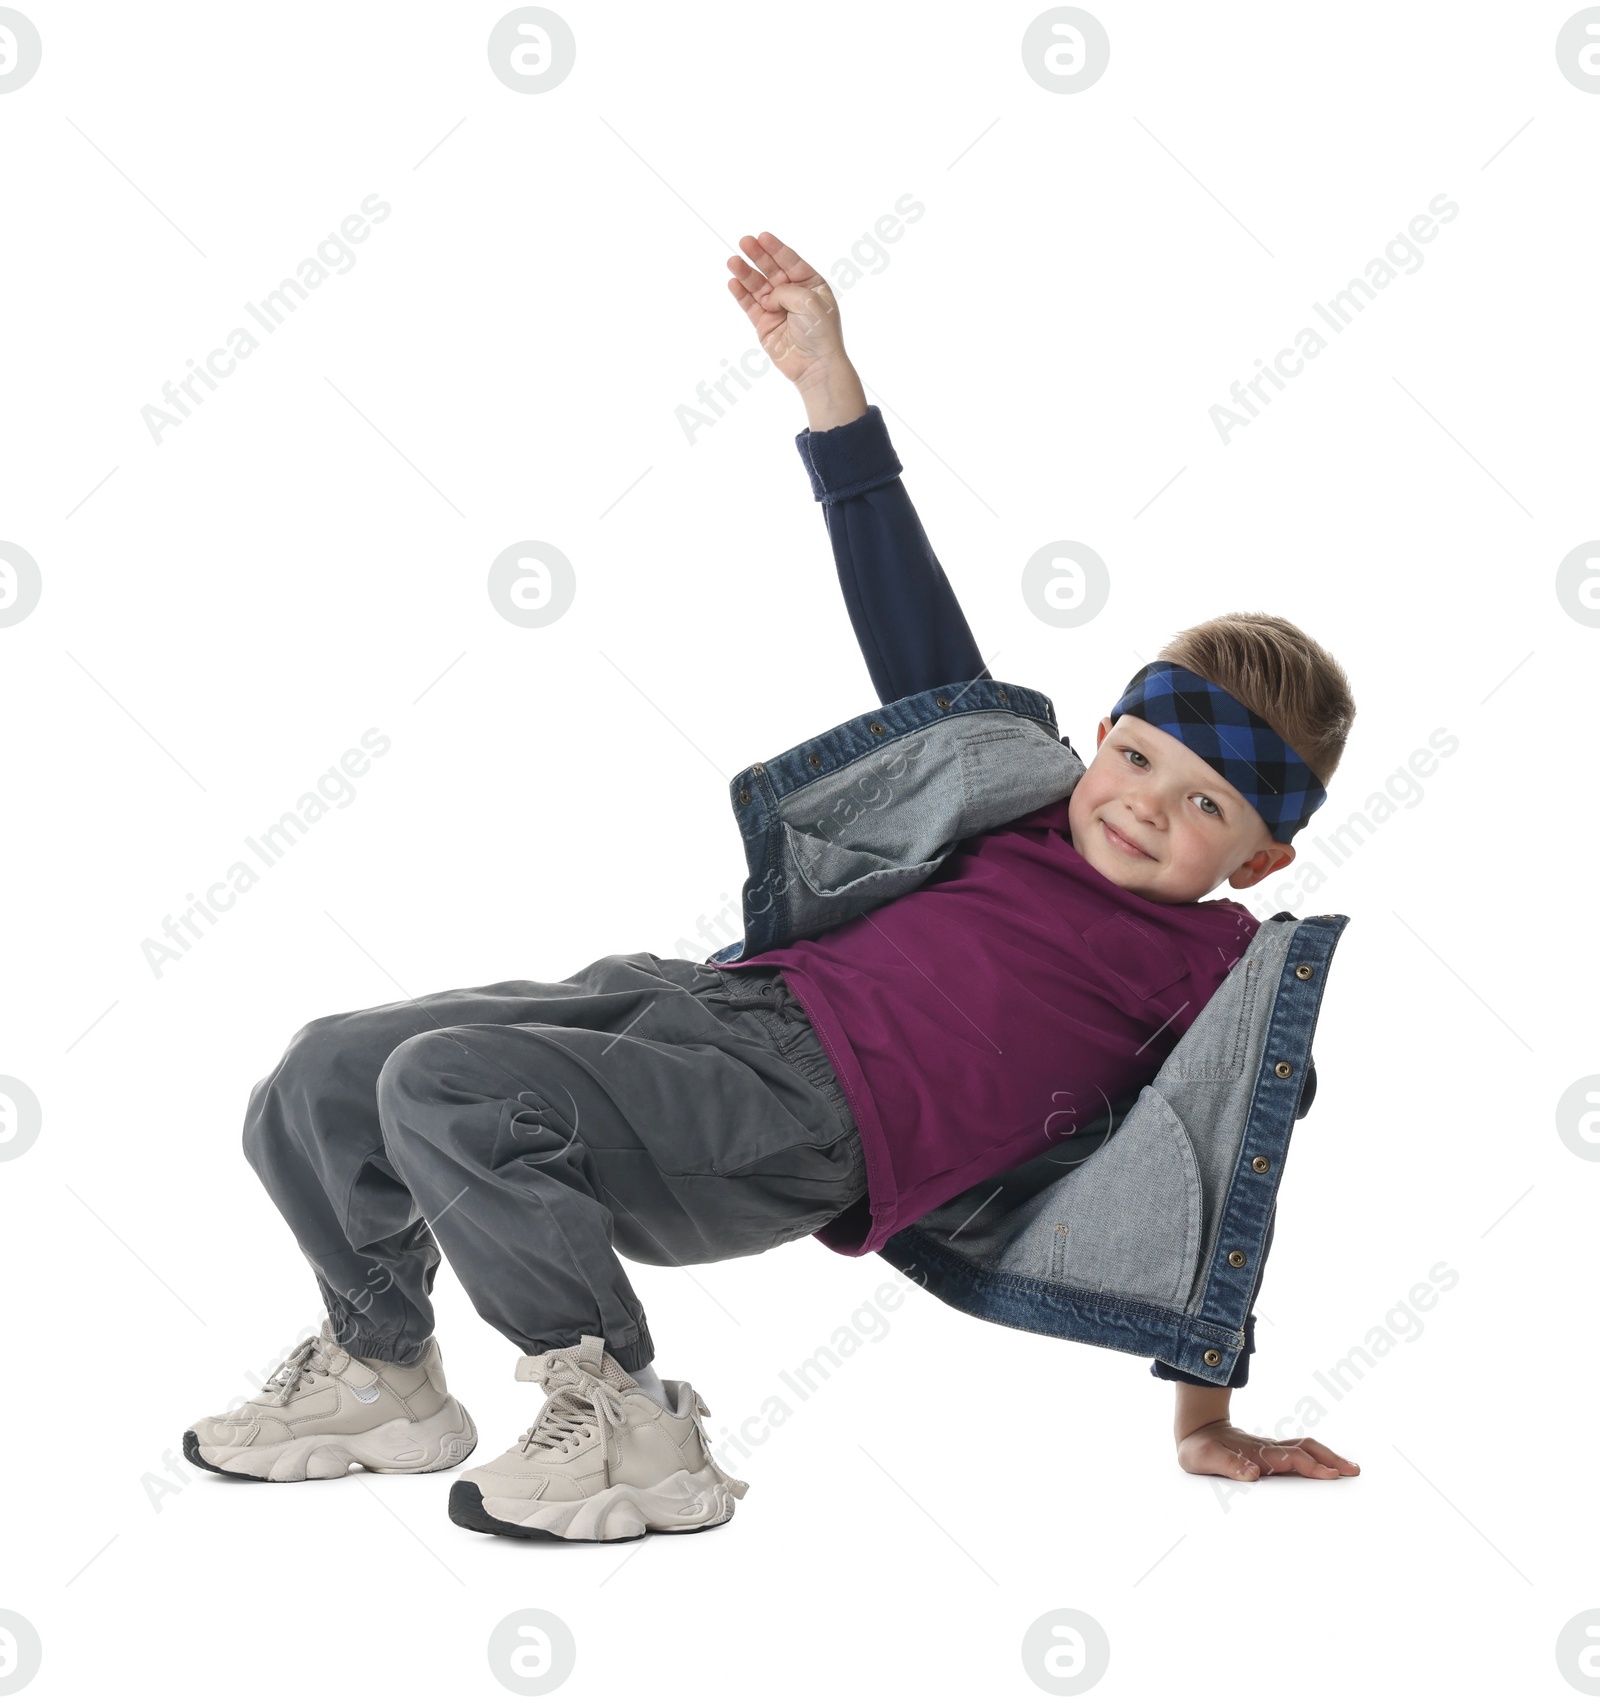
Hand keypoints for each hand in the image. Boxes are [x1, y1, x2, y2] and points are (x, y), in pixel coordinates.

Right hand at [726, 231, 849, 387]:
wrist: (815, 366)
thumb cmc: (820, 333)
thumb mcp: (808, 301)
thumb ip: (786, 290)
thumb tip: (768, 296)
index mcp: (811, 285)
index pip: (791, 262)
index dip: (776, 249)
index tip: (762, 236)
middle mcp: (793, 295)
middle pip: (772, 270)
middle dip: (758, 256)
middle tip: (744, 242)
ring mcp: (777, 309)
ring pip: (758, 287)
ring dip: (745, 273)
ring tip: (733, 261)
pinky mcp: (764, 324)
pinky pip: (750, 305)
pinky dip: (741, 294)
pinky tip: (733, 282)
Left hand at [1177, 1418, 1359, 1480]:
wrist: (1196, 1431)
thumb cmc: (1200, 1448)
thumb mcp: (1205, 1458)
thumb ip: (1228, 1465)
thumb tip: (1253, 1474)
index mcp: (1257, 1452)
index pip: (1290, 1458)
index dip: (1310, 1466)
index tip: (1330, 1475)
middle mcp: (1268, 1449)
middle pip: (1305, 1450)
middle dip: (1330, 1460)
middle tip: (1353, 1471)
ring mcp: (1271, 1449)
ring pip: (1305, 1449)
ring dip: (1328, 1457)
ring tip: (1350, 1469)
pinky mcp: (1271, 1453)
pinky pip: (1300, 1452)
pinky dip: (1318, 1458)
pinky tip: (1330, 1467)